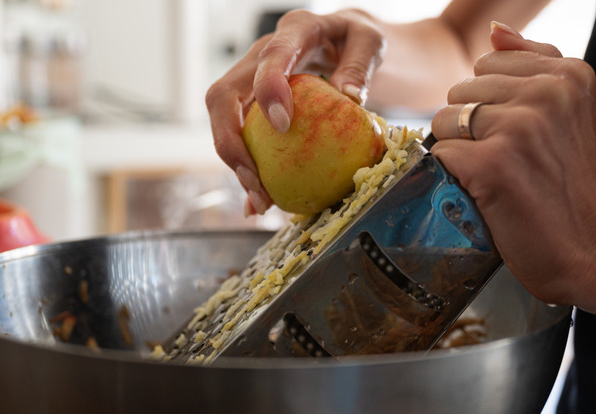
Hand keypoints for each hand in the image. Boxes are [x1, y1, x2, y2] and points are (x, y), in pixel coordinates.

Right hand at [205, 9, 385, 215]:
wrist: (343, 40)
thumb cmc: (356, 40)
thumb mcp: (371, 40)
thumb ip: (361, 64)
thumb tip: (349, 96)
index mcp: (295, 30)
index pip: (271, 56)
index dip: (268, 88)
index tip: (282, 124)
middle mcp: (262, 54)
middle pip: (224, 95)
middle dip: (232, 141)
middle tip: (256, 180)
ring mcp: (251, 81)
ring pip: (226, 122)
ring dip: (237, 164)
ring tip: (261, 201)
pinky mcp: (253, 106)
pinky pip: (243, 139)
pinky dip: (249, 171)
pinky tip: (260, 201)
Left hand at [431, 22, 595, 306]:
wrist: (594, 248)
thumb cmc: (573, 182)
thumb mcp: (571, 111)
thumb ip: (534, 63)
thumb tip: (494, 30)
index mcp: (568, 73)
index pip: (487, 66)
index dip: (492, 104)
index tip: (518, 137)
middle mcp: (546, 93)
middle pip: (461, 91)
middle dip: (472, 127)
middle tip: (506, 162)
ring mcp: (519, 126)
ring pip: (445, 120)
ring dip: (458, 151)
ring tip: (494, 175)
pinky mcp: (492, 163)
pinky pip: (439, 153)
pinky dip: (450, 176)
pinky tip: (482, 191)